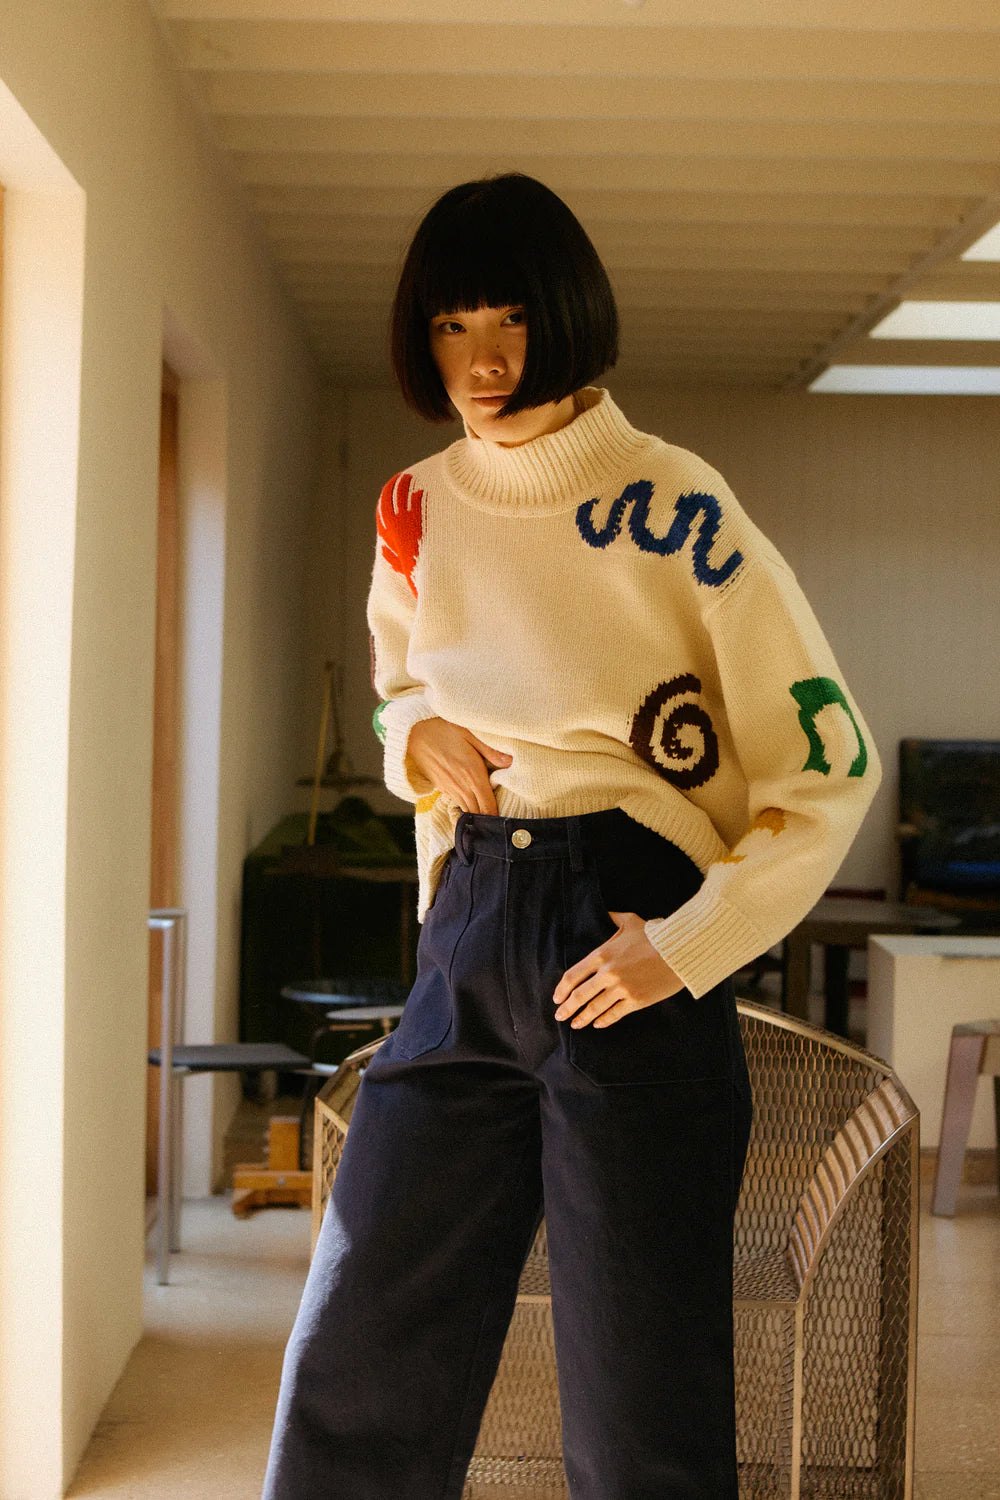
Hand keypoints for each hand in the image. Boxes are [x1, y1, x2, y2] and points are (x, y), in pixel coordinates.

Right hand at [407, 717, 512, 814]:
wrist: (413, 733)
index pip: (488, 806)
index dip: (498, 818)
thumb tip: (511, 762)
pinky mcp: (442, 788)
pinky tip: (475, 806)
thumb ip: (491, 750)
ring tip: (490, 821)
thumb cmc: (443, 729)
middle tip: (501, 826)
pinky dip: (468, 808)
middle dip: (489, 822)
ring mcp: (450, 789)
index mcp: (473, 775)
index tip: (507, 824)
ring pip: (468, 811)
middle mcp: (462, 787)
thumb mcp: (470, 733)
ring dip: (479, 816)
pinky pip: (459, 803)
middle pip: (479, 813)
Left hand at [553, 911, 685, 1027]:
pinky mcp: (636, 1001)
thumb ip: (612, 918)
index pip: (573, 975)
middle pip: (580, 995)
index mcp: (602, 954)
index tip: (557, 998)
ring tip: (575, 1025)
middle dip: (567, 1008)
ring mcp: (621, 989)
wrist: (679, 951)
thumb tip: (604, 912)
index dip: (562, 989)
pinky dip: (604, 1021)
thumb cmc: (655, 935)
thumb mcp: (630, 921)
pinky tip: (597, 1024)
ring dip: (582, 1018)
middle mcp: (608, 974)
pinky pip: (614, 1014)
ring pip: (595, 1008)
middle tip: (560, 1016)